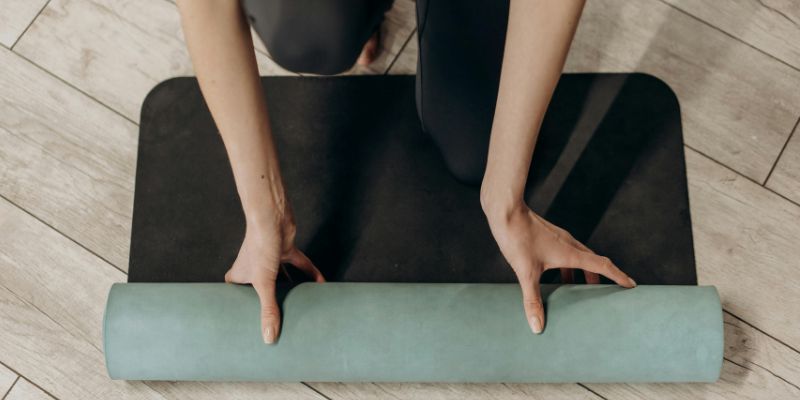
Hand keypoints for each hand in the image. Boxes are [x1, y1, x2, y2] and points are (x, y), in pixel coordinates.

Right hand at [224, 203, 324, 343]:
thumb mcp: (264, 284)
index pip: (236, 294)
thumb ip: (269, 310)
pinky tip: (321, 284)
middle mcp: (254, 266)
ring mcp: (271, 258)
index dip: (239, 306)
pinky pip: (300, 265)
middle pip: (261, 288)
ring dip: (292, 288)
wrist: (272, 217)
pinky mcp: (286, 249)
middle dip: (270, 301)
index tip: (245, 321)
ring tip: (300, 306)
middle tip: (277, 319)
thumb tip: (269, 337)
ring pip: (282, 277)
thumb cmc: (260, 246)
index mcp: (240, 274)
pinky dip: (310, 274)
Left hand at [485, 202, 635, 333]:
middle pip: (593, 261)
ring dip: (582, 272)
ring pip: (578, 256)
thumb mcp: (526, 273)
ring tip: (578, 288)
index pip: (602, 265)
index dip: (618, 276)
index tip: (631, 285)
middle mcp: (569, 244)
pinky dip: (566, 265)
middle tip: (605, 294)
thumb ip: (533, 300)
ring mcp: (558, 238)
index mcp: (571, 253)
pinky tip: (552, 273)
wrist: (505, 210)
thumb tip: (537, 327)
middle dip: (601, 278)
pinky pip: (565, 252)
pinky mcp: (547, 235)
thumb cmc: (517, 238)